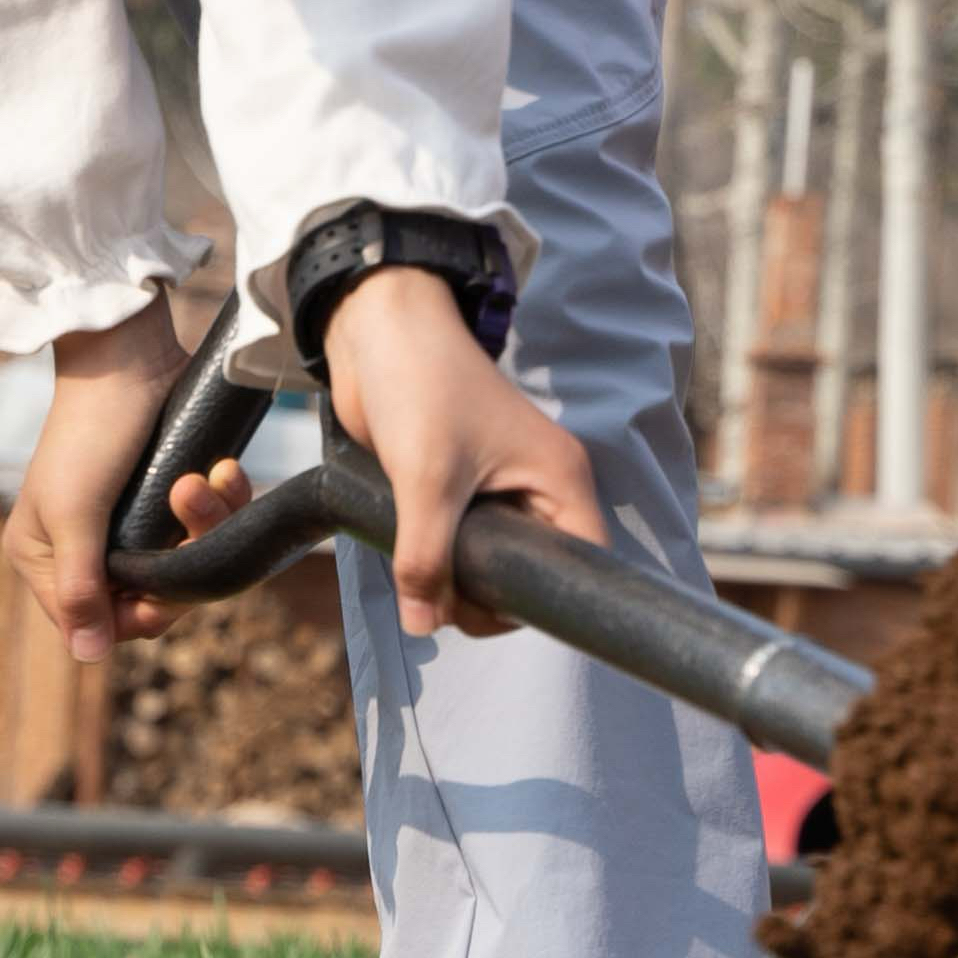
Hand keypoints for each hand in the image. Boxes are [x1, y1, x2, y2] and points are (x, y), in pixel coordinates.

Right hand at [6, 295, 247, 661]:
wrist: (129, 356)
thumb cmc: (89, 434)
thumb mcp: (74, 513)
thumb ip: (81, 585)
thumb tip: (86, 658)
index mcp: (42, 558)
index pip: (96, 624)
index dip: (139, 617)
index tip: (168, 594)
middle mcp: (85, 548)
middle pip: (149, 599)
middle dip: (183, 565)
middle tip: (193, 512)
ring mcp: (130, 522)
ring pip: (185, 562)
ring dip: (208, 523)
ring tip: (204, 480)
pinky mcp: (168, 495)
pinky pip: (207, 524)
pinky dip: (223, 499)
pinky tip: (226, 471)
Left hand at [314, 264, 602, 637]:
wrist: (376, 333)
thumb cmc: (421, 385)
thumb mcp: (426, 480)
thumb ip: (426, 558)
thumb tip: (423, 625)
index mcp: (561, 477)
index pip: (581, 563)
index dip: (541, 598)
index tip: (483, 609)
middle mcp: (541, 486)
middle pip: (535, 570)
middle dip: (488, 592)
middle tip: (439, 592)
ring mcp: (503, 488)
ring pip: (494, 561)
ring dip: (457, 574)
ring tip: (419, 566)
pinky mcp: (465, 488)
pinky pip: (464, 542)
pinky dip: (439, 555)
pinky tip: (410, 548)